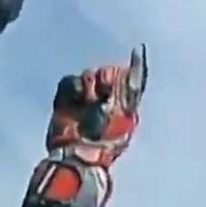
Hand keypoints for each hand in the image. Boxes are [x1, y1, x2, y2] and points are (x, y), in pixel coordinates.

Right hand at [46, 45, 148, 167]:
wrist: (77, 156)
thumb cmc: (104, 144)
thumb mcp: (124, 118)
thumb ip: (129, 93)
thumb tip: (129, 71)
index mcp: (126, 105)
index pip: (134, 80)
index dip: (137, 65)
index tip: (138, 50)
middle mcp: (108, 99)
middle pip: (110, 73)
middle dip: (107, 79)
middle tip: (105, 91)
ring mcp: (87, 99)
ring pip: (90, 75)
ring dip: (89, 85)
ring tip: (88, 102)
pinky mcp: (67, 100)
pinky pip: (70, 81)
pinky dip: (73, 86)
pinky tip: (76, 97)